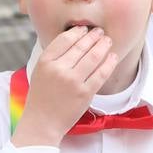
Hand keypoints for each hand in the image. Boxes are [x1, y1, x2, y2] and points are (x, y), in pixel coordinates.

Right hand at [11, 26, 116, 147]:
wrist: (42, 123)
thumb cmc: (41, 97)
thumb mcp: (39, 71)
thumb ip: (53, 56)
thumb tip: (73, 38)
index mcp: (45, 62)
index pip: (64, 39)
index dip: (77, 31)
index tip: (84, 29)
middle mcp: (59, 69)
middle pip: (81, 46)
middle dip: (93, 36)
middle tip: (100, 32)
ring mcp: (73, 81)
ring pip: (94, 57)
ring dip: (103, 46)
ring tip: (107, 41)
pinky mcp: (85, 93)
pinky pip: (101, 73)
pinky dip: (109, 63)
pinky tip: (112, 57)